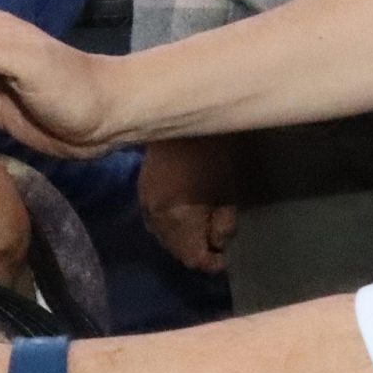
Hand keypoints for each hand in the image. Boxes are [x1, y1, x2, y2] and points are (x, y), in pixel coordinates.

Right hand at [138, 137, 238, 273]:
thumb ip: (224, 225)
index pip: (191, 257)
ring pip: (162, 235)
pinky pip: (154, 219)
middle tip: (216, 244)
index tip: (226, 258)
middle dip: (195, 250)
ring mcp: (144, 200)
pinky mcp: (141, 187)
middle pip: (174, 249)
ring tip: (202, 230)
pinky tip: (184, 216)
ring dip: (182, 239)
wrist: (186, 110)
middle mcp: (155, 215)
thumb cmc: (217, 150)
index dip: (211, 262)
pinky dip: (170, 224)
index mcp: (177, 218)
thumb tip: (218, 246)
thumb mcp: (231, 190)